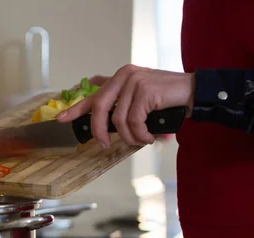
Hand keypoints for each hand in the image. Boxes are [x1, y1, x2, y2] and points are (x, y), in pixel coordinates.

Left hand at [57, 65, 194, 147]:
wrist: (194, 92)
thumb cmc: (166, 100)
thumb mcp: (140, 101)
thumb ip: (123, 108)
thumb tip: (105, 129)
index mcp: (120, 78)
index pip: (93, 94)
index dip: (75, 108)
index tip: (61, 119)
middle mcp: (124, 76)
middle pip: (99, 107)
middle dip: (98, 130)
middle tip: (104, 144)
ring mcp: (134, 81)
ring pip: (119, 119)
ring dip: (129, 136)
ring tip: (140, 140)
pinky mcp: (145, 91)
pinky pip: (134, 121)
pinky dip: (140, 134)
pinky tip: (149, 137)